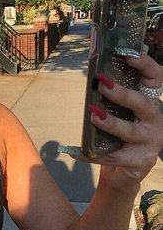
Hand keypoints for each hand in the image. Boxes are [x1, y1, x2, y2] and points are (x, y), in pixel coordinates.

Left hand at [71, 54, 162, 185]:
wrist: (122, 172)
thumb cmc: (117, 139)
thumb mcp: (116, 116)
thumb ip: (109, 101)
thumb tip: (93, 82)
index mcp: (149, 105)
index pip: (155, 80)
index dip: (146, 66)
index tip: (129, 56)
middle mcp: (154, 121)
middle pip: (143, 104)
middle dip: (123, 94)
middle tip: (102, 85)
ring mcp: (150, 142)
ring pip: (130, 130)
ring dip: (111, 122)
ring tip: (93, 115)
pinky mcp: (141, 161)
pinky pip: (112, 156)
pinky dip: (91, 154)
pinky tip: (74, 152)